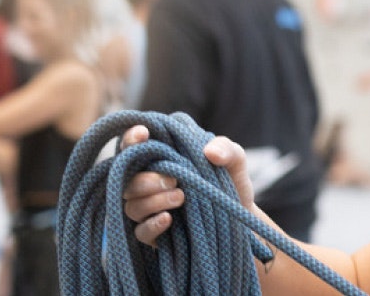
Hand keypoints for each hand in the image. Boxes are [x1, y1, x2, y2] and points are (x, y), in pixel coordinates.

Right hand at [120, 125, 259, 246]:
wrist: (242, 218)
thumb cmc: (230, 183)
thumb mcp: (234, 161)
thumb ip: (226, 149)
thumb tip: (209, 152)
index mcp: (160, 159)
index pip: (133, 145)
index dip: (130, 138)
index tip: (143, 134)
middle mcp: (148, 183)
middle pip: (127, 181)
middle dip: (145, 180)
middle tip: (173, 180)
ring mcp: (149, 210)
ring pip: (132, 206)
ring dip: (153, 201)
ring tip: (181, 197)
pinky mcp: (154, 234)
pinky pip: (141, 232)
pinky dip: (152, 224)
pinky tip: (168, 219)